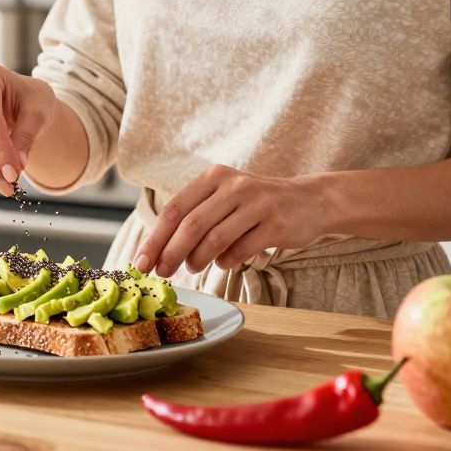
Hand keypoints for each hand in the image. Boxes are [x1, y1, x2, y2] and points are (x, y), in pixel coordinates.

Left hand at [132, 165, 330, 276]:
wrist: (310, 200)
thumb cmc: (256, 204)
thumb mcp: (224, 197)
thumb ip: (195, 215)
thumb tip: (158, 250)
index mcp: (214, 177)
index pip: (174, 209)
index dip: (154, 238)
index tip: (139, 263)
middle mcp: (234, 186)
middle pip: (191, 224)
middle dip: (170, 253)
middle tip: (159, 273)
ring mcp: (257, 203)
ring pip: (214, 238)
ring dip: (197, 259)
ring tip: (192, 268)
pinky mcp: (276, 224)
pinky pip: (242, 249)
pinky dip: (226, 261)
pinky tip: (222, 263)